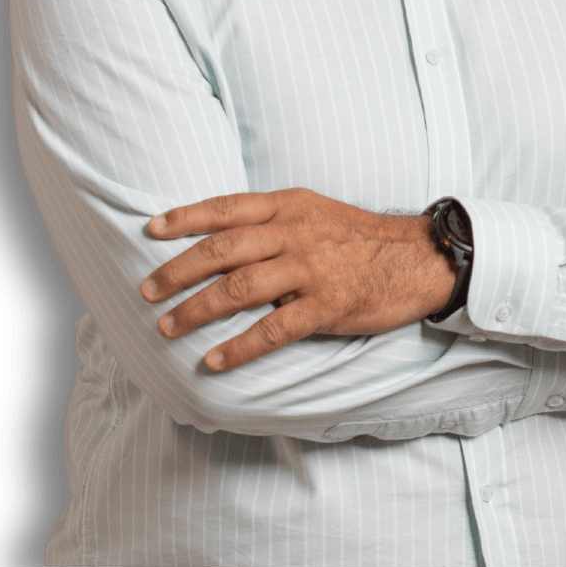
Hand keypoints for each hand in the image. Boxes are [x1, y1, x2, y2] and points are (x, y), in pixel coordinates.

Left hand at [139, 188, 455, 370]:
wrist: (418, 257)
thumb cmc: (359, 237)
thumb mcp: (315, 212)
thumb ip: (273, 222)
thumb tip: (222, 239)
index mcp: (289, 206)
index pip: (227, 208)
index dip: (186, 217)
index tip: (151, 228)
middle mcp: (295, 233)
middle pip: (222, 249)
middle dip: (178, 270)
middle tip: (147, 291)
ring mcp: (311, 269)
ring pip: (239, 288)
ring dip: (197, 310)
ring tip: (168, 327)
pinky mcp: (327, 305)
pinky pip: (274, 329)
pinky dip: (239, 346)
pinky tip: (214, 360)